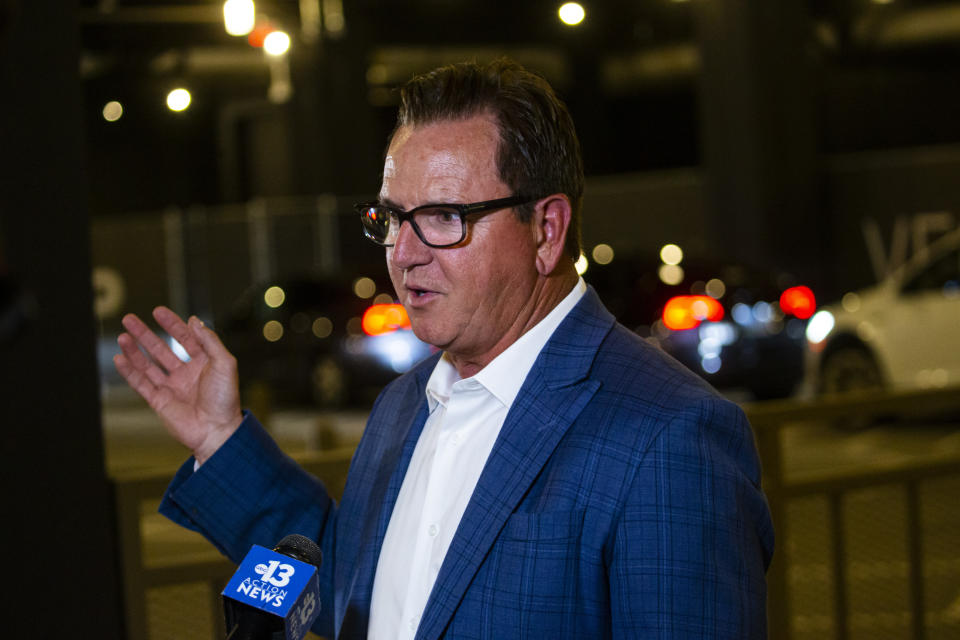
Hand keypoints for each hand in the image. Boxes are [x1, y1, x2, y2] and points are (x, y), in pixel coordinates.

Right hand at [114, 306, 243, 463]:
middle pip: (161, 349)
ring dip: (134, 350)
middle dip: (146, 334)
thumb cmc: (225, 399)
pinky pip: (141, 383)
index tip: (158, 311)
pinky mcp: (159, 402)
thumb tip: (194, 321)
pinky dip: (129, 371)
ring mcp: (172, 388)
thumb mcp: (224, 363)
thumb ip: (210, 341)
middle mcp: (186, 374)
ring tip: (122, 336)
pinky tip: (120, 358)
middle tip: (130, 319)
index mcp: (204, 363)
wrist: (217, 430)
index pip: (185, 339)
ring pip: (148, 365)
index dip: (172, 324)